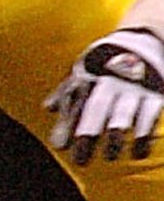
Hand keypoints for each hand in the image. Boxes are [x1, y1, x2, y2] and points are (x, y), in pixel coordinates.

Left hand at [45, 27, 163, 163]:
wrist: (144, 40)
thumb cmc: (105, 64)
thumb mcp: (84, 72)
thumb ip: (65, 92)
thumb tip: (47, 108)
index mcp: (88, 78)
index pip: (74, 103)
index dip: (66, 125)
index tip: (59, 147)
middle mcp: (110, 83)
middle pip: (97, 108)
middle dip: (88, 132)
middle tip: (80, 160)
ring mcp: (133, 88)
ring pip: (124, 113)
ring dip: (117, 136)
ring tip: (110, 157)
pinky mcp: (156, 93)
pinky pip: (151, 115)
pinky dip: (145, 135)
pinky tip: (138, 153)